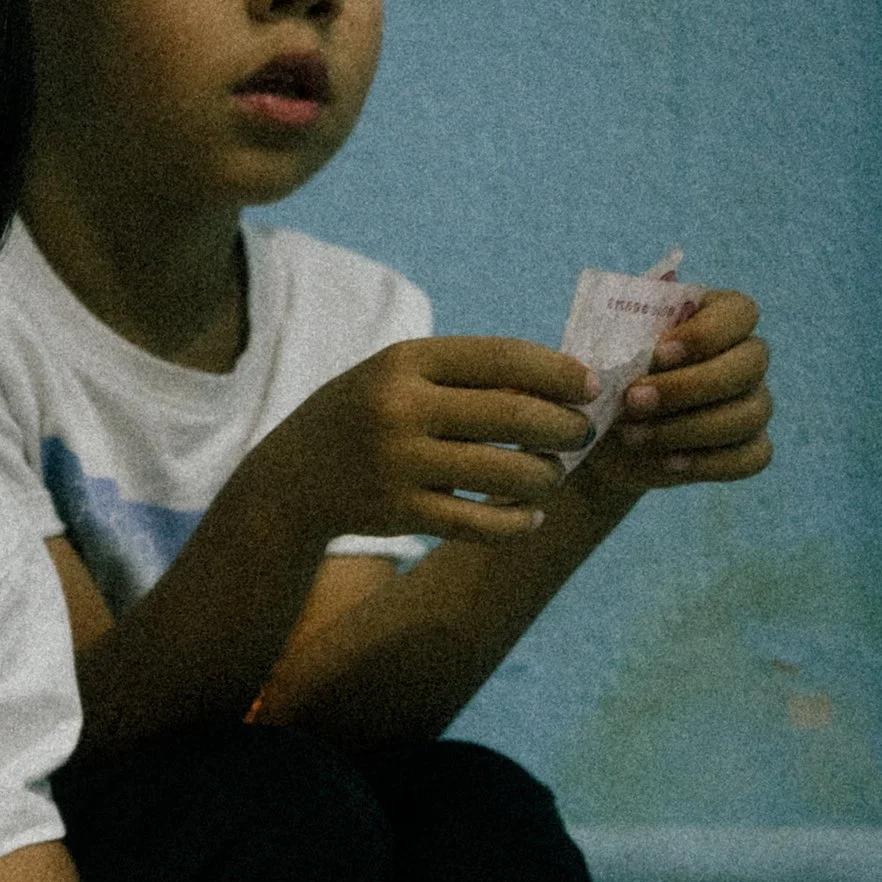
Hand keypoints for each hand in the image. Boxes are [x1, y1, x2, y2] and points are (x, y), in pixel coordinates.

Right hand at [281, 339, 598, 543]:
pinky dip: (515, 523)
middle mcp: (400, 408)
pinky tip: (529, 517)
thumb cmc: (365, 416)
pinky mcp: (398, 512)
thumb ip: (464, 373)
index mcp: (405, 361)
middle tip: (583, 434)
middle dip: (564, 426)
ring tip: (554, 474)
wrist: (290, 479)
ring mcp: (398, 462)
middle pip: (513, 414)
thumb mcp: (398, 375)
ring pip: (505, 473)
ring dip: (546, 476)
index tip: (591, 387)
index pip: (503, 358)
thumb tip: (562, 379)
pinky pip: (478, 522)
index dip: (559, 372)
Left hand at [605, 288, 772, 486]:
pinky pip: (751, 456)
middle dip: (689, 385)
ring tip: (634, 435)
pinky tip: (667, 462)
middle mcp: (746, 358)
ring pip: (749, 414)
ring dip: (688, 428)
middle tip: (633, 400)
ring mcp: (754, 403)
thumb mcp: (609, 350)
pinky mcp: (751, 447)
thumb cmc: (611, 379)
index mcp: (720, 318)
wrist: (602, 437)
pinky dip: (708, 462)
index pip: (740, 312)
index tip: (657, 353)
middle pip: (750, 364)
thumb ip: (632, 324)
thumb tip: (659, 295)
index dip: (705, 333)